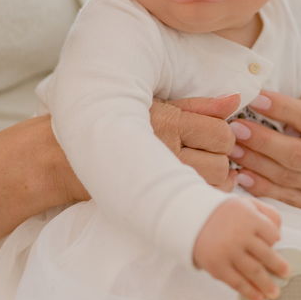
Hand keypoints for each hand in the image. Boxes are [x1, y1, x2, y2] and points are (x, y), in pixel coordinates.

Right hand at [55, 94, 239, 203]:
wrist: (64, 156)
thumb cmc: (113, 122)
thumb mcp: (156, 105)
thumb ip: (199, 105)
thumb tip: (236, 99)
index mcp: (167, 120)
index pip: (220, 131)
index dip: (224, 135)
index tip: (213, 137)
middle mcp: (164, 149)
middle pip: (222, 161)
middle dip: (223, 159)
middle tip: (209, 155)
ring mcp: (158, 176)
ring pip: (212, 184)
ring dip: (214, 180)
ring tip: (200, 170)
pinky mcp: (150, 196)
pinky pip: (193, 200)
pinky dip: (201, 195)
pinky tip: (190, 187)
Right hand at [193, 197, 289, 299]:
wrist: (191, 218)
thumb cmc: (223, 212)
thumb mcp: (247, 203)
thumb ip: (267, 213)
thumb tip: (279, 235)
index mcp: (250, 218)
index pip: (272, 235)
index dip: (274, 240)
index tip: (275, 245)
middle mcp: (240, 236)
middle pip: (266, 255)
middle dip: (278, 267)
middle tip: (286, 274)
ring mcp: (228, 252)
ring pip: (253, 271)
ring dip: (266, 284)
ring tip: (275, 293)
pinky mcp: (217, 266)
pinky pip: (236, 282)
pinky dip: (249, 291)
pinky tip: (258, 297)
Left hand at [228, 91, 300, 209]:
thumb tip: (270, 102)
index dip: (282, 109)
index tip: (255, 98)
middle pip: (297, 154)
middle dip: (263, 141)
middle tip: (236, 128)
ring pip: (286, 176)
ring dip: (255, 162)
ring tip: (232, 147)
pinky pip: (282, 196)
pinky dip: (259, 186)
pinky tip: (240, 174)